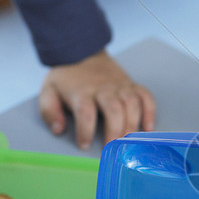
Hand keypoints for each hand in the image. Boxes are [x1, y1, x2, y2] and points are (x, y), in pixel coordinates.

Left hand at [38, 50, 155, 148]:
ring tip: (128, 142)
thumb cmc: (66, 77)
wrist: (82, 51)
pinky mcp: (131, 85)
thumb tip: (58, 130)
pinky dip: (150, 112)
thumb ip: (49, 111)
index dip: (85, 131)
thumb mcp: (49, 91)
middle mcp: (104, 88)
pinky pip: (146, 97)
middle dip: (114, 131)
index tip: (84, 145)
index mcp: (82, 91)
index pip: (85, 112)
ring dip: (132, 125)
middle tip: (112, 148)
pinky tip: (148, 128)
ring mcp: (120, 86)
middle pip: (114, 110)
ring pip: (131, 105)